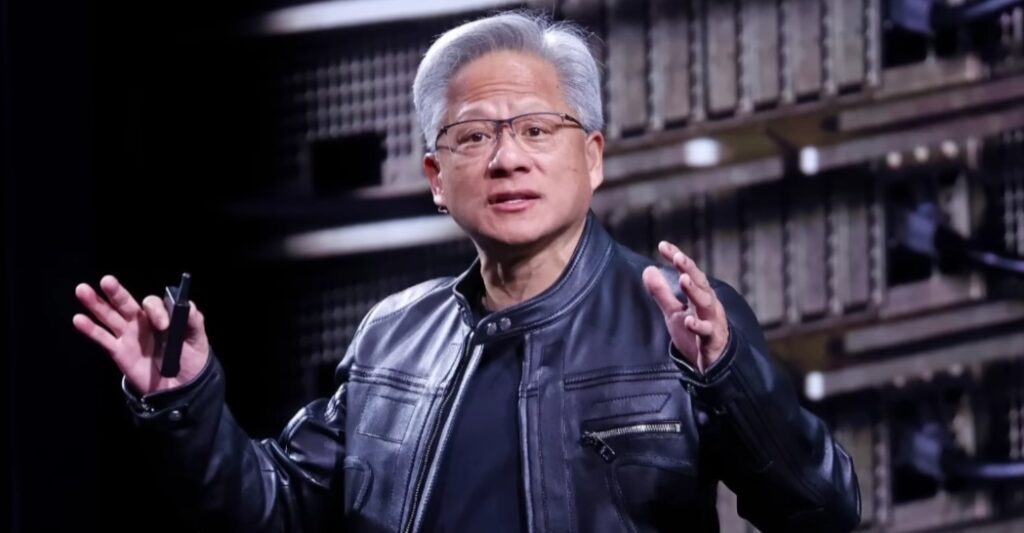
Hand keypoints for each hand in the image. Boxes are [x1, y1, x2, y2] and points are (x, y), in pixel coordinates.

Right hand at [73, 275, 209, 394]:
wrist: (181, 387)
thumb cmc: (191, 360)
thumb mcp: (198, 339)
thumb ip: (193, 320)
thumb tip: (187, 305)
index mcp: (160, 316)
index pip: (151, 304)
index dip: (155, 311)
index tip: (164, 326)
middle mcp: (141, 322)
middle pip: (125, 303)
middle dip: (116, 292)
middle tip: (106, 281)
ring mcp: (128, 335)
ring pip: (109, 316)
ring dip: (95, 304)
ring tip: (82, 290)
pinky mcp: (119, 351)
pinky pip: (103, 339)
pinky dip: (90, 329)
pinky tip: (79, 319)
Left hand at [642, 241, 728, 373]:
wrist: (713, 364)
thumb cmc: (695, 334)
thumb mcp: (674, 312)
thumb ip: (662, 292)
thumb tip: (648, 269)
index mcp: (699, 295)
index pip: (688, 272)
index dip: (677, 258)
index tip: (663, 245)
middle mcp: (709, 304)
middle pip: (700, 282)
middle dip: (689, 269)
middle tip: (678, 257)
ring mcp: (713, 321)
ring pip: (706, 303)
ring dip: (695, 291)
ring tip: (683, 279)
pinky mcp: (713, 340)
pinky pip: (707, 331)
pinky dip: (699, 326)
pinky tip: (690, 320)